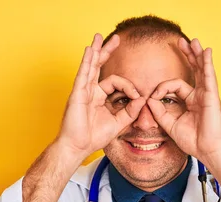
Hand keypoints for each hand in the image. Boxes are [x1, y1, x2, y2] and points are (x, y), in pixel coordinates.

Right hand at [57, 34, 145, 155]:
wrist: (78, 146)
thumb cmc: (93, 137)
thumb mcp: (118, 123)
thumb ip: (130, 111)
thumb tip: (143, 98)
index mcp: (99, 97)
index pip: (116, 83)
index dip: (129, 87)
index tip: (137, 96)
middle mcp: (91, 91)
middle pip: (100, 66)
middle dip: (107, 51)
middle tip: (117, 39)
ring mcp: (83, 90)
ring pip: (90, 66)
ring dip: (96, 50)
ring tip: (98, 37)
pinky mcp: (77, 93)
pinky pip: (83, 74)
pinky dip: (87, 61)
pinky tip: (90, 50)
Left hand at [146, 38, 220, 164]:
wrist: (206, 150)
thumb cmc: (193, 140)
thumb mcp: (170, 125)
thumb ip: (159, 111)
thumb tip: (148, 99)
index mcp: (191, 101)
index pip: (175, 86)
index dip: (161, 89)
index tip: (152, 98)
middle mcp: (200, 95)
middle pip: (194, 70)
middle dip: (188, 56)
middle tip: (180, 42)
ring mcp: (207, 94)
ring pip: (201, 69)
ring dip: (197, 55)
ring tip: (194, 41)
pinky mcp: (211, 96)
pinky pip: (208, 76)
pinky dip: (207, 63)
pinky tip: (206, 52)